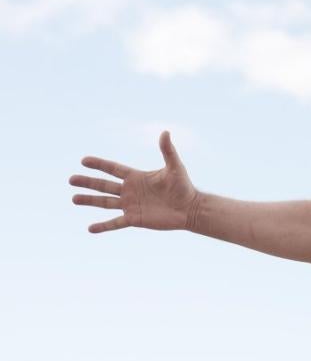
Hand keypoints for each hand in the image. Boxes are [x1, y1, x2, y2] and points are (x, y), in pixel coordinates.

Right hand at [70, 131, 200, 232]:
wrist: (190, 208)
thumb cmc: (184, 186)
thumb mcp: (175, 167)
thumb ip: (168, 151)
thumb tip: (165, 132)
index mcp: (137, 177)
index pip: (113, 169)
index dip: (99, 164)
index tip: (84, 160)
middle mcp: (130, 190)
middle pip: (104, 185)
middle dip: (88, 182)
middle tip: (71, 179)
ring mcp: (131, 205)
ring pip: (105, 203)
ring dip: (89, 201)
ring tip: (74, 198)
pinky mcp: (134, 219)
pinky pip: (116, 223)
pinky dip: (103, 226)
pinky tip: (90, 229)